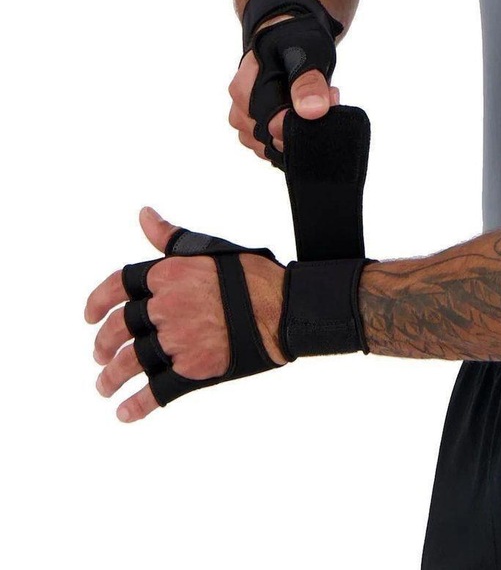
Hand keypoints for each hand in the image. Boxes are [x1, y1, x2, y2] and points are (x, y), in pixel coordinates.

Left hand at [84, 207, 286, 422]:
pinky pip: (158, 390)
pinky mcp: (194, 368)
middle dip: (103, 344)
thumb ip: (170, 237)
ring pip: (130, 362)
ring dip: (111, 378)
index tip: (88, 317)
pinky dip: (138, 405)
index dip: (97, 302)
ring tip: (103, 387)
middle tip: (99, 356)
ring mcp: (177, 339)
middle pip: (119, 328)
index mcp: (167, 274)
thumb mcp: (207, 248)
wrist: (283, 307)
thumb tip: (144, 215)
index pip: (117, 286)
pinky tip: (124, 413)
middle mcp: (165, 307)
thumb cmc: (252, 274)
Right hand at [228, 15, 340, 159]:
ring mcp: (245, 126)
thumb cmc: (292, 41)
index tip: (327, 102)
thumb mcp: (306, 52)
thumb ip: (308, 82)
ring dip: (300, 133)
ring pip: (276, 148)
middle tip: (326, 98)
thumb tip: (312, 111)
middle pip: (275, 139)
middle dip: (304, 124)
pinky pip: (275, 150)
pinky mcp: (254, 136)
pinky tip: (303, 117)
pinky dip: (293, 138)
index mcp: (244, 91)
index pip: (274, 126)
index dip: (304, 121)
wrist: (283, 40)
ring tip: (315, 103)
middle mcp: (240, 111)